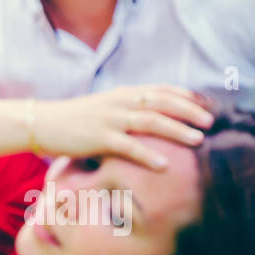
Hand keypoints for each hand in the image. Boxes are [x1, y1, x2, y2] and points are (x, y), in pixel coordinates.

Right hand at [32, 85, 214, 169]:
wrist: (42, 123)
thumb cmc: (75, 120)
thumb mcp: (104, 108)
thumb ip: (127, 110)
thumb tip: (153, 119)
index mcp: (122, 93)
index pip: (161, 89)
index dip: (186, 95)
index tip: (207, 104)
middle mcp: (119, 102)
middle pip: (162, 102)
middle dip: (189, 110)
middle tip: (211, 121)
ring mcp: (109, 119)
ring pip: (150, 121)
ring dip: (177, 130)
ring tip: (198, 140)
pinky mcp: (98, 137)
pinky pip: (128, 146)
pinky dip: (148, 155)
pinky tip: (164, 165)